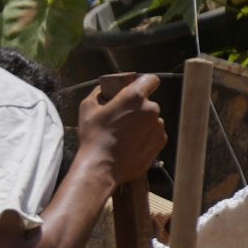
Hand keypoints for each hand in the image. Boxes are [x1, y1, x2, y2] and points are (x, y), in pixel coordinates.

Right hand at [78, 74, 166, 189]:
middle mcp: (151, 109)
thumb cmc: (94, 138)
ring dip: (141, 125)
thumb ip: (98, 94)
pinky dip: (145, 138)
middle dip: (136, 110)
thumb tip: (103, 91)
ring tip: (124, 137)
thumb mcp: (87, 109)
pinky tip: (129, 146)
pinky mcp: (160, 142)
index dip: (143, 84)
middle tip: (120, 121)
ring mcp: (158, 126)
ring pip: (151, 120)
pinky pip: (154, 135)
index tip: (135, 91)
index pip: (150, 79)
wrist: (102, 168)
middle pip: (148, 103)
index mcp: (135, 97)